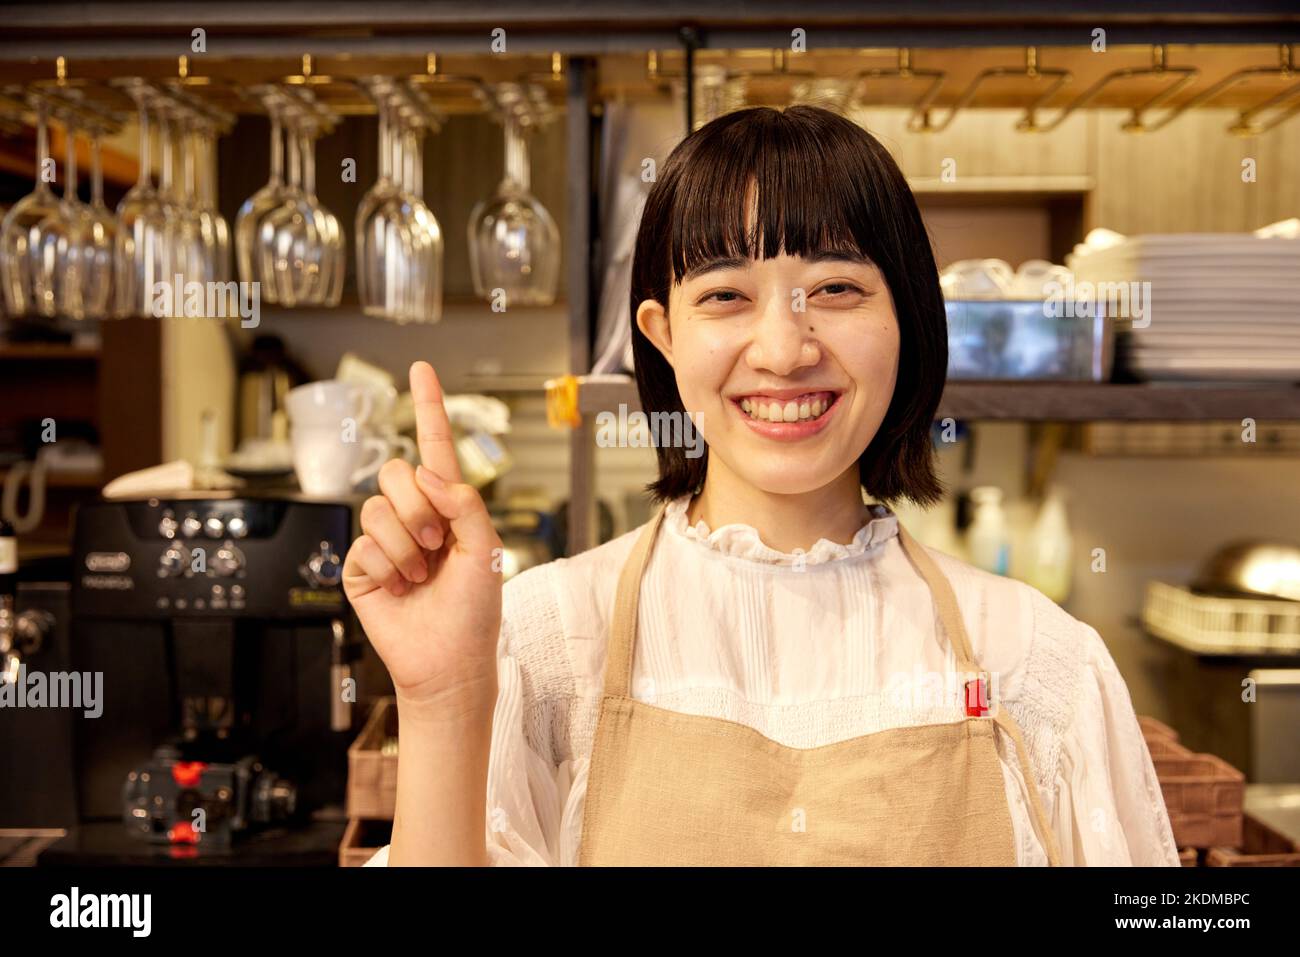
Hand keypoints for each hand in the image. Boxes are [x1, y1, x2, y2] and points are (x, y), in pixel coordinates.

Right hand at [343, 361, 503, 712]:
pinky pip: (364, 542)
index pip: (435, 447)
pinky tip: (400, 588)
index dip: (429, 407)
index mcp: (449, 506)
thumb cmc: (475, 611)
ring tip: (421, 575)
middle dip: (419, 508)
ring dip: (406, 544)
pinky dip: (388, 566)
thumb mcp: (485, 550)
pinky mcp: (360, 565)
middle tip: (436, 544)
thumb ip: (464, 503)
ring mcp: (384, 539)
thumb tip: (425, 472)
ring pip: (377, 507)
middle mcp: (414, 516)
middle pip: (396, 471)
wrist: (448, 661)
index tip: (422, 369)